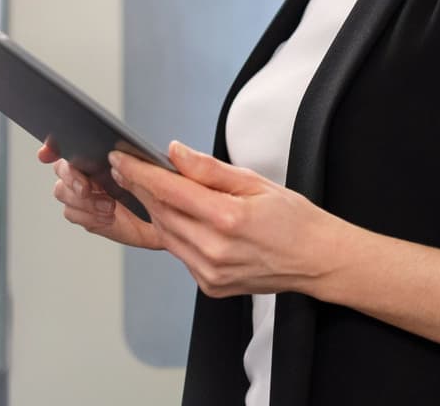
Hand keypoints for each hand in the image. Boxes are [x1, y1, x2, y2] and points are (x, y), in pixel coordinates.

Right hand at [38, 138, 162, 249]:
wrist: (171, 225)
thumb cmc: (165, 194)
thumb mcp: (159, 174)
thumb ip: (140, 163)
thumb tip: (117, 156)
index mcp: (104, 155)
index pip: (71, 144)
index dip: (53, 146)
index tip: (47, 153)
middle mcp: (90, 171)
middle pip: (61, 169)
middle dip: (72, 178)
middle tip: (89, 188)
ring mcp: (85, 195)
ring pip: (62, 192)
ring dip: (83, 201)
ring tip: (109, 208)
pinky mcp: (86, 215)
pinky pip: (73, 213)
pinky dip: (88, 216)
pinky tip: (107, 217)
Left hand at [108, 141, 343, 298]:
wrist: (317, 260)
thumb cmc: (294, 220)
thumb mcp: (255, 182)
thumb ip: (209, 169)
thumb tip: (175, 152)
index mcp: (227, 219)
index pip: (169, 190)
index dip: (140, 172)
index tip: (122, 159)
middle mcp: (215, 250)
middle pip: (161, 212)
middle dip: (140, 188)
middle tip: (126, 169)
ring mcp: (210, 272)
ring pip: (165, 235)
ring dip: (153, 210)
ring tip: (147, 189)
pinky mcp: (209, 286)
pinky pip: (179, 254)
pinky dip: (172, 233)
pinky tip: (176, 217)